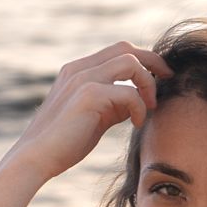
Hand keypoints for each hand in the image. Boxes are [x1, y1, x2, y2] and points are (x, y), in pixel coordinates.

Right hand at [12, 42, 172, 183]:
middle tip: (168, 82)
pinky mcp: (89, 95)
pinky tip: (137, 123)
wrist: (38, 158)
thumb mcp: (95, 118)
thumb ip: (114, 106)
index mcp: (79, 70)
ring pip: (130, 62)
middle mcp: (80, 68)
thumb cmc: (65, 143)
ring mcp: (83, 79)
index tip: (160, 79)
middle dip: (153, 63)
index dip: (144, 61)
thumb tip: (138, 103)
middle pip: (127, 48)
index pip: (118, 51)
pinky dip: (139, 107)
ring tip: (150, 107)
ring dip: (148, 83)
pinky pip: (128, 92)